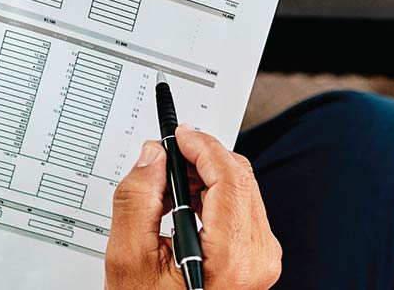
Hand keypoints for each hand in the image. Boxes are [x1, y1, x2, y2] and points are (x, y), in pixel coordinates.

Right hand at [106, 127, 281, 289]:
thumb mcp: (130, 258)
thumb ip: (138, 199)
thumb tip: (153, 157)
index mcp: (234, 257)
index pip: (229, 177)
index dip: (202, 146)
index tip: (179, 135)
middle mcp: (258, 256)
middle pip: (239, 179)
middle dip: (202, 159)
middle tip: (166, 157)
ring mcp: (263, 258)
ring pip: (242, 190)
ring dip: (206, 178)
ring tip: (168, 188)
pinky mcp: (259, 258)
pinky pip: (242, 209)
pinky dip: (214, 198)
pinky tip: (186, 206)